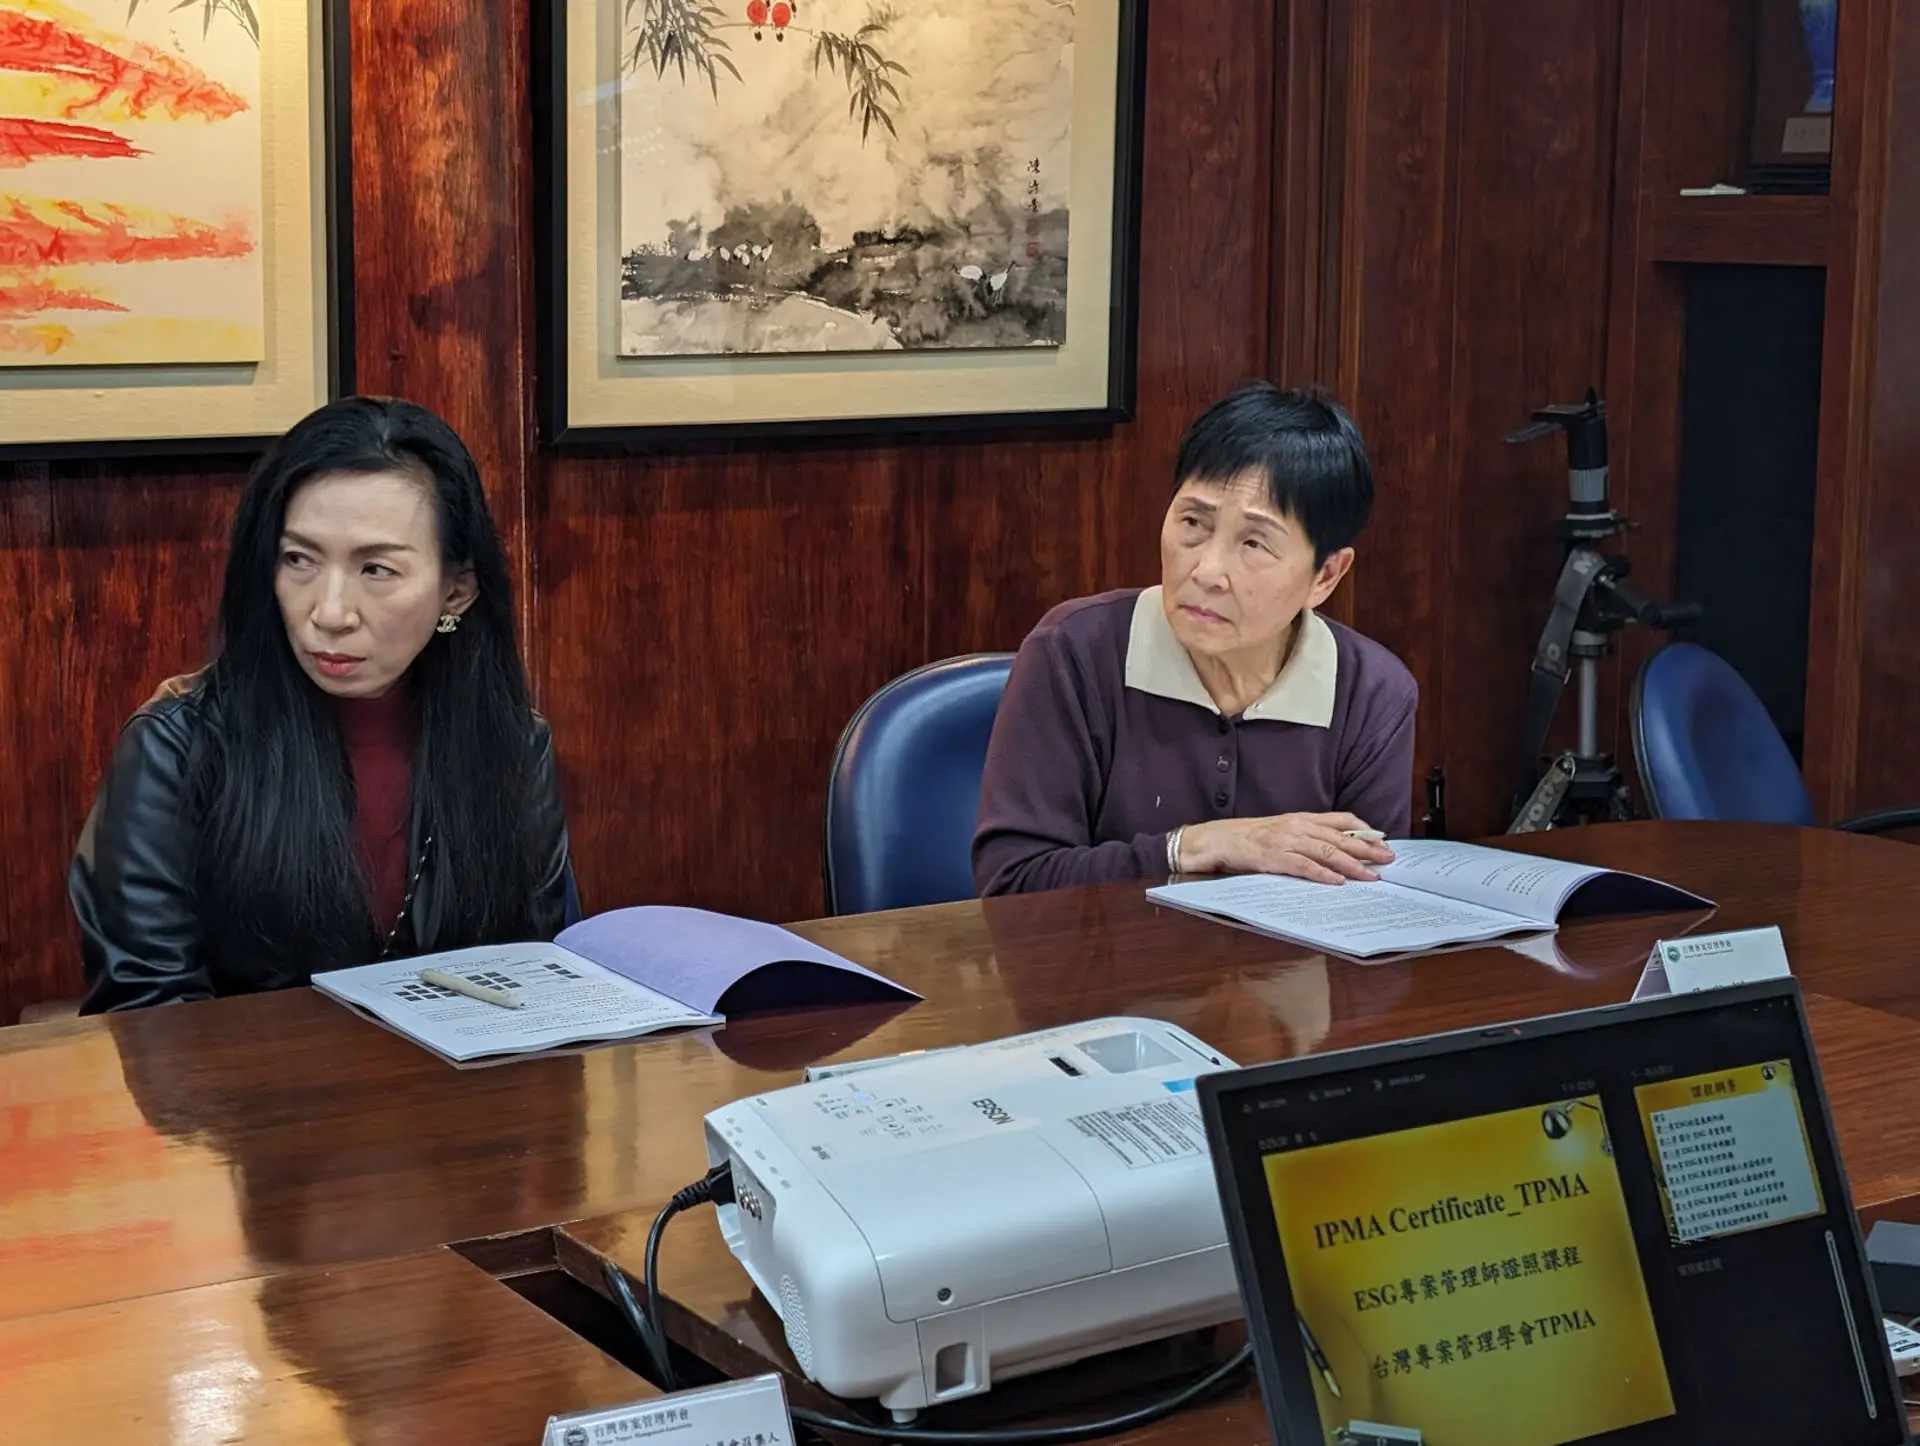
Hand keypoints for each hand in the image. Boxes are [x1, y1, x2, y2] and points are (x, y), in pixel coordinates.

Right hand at [1179, 812, 1394, 884]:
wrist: (1216, 839)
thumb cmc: (1248, 837)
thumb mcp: (1281, 830)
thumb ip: (1306, 836)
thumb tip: (1335, 848)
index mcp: (1300, 818)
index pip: (1340, 819)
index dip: (1364, 829)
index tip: (1382, 839)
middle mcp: (1297, 826)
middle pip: (1339, 836)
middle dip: (1367, 848)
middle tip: (1388, 858)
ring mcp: (1285, 841)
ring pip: (1326, 851)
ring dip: (1351, 864)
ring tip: (1370, 874)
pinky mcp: (1273, 857)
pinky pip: (1303, 866)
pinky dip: (1322, 874)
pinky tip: (1337, 881)